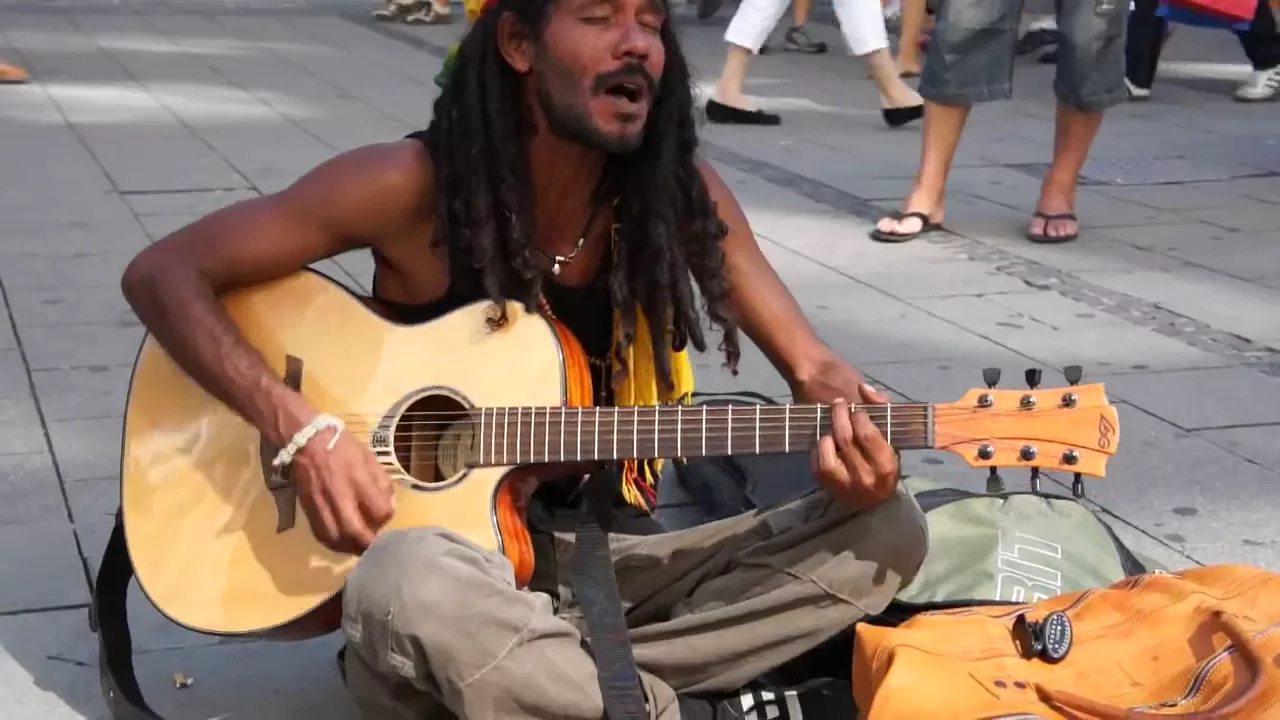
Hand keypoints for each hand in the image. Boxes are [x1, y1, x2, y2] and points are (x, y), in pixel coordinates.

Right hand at [291, 430, 394, 554]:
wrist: (305, 441)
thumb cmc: (341, 447)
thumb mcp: (369, 459)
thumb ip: (382, 483)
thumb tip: (389, 506)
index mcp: (359, 480)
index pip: (380, 511)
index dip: (387, 517)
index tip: (386, 515)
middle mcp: (340, 496)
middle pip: (357, 533)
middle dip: (369, 544)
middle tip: (376, 545)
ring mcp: (322, 505)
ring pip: (337, 539)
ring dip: (351, 548)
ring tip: (359, 546)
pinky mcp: (309, 510)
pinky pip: (322, 535)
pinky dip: (334, 544)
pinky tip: (342, 541)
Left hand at [809, 383, 900, 510]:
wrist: (870, 501)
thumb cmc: (882, 463)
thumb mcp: (890, 439)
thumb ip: (881, 409)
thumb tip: (864, 387)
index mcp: (885, 466)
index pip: (867, 433)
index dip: (859, 416)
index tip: (856, 409)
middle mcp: (864, 478)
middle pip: (845, 437)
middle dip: (839, 414)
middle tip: (838, 404)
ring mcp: (842, 484)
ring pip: (827, 445)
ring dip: (828, 429)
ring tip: (832, 423)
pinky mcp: (824, 484)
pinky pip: (816, 456)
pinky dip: (819, 443)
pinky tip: (826, 440)